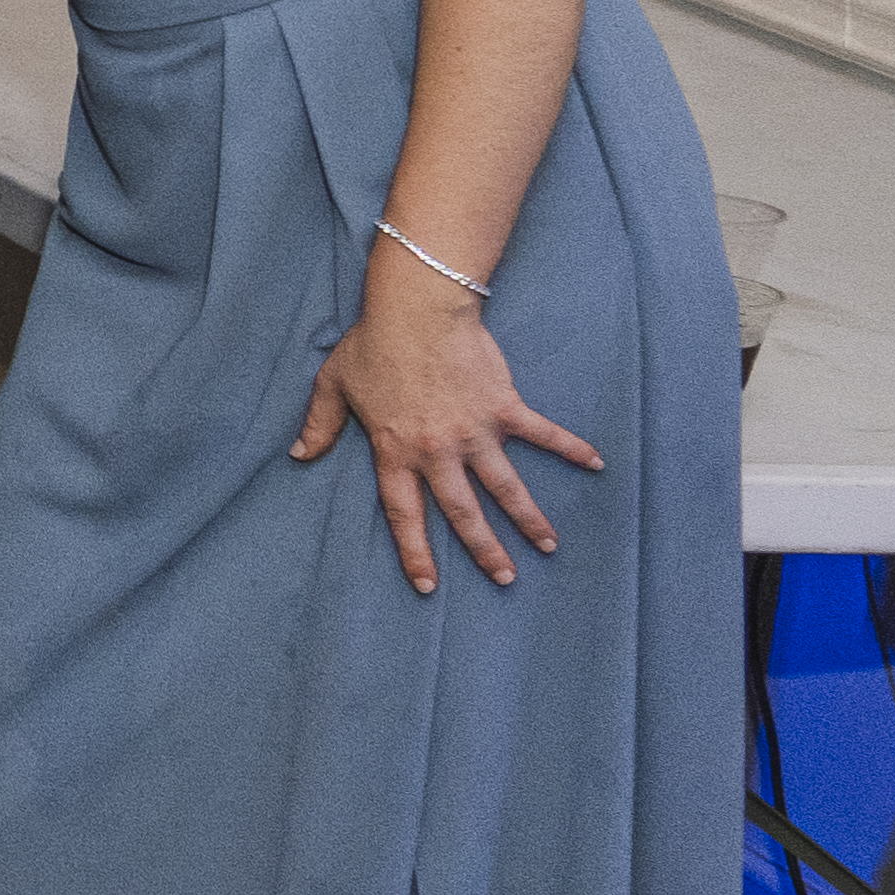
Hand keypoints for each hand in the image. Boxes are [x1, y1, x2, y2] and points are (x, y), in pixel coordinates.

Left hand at [293, 260, 596, 594]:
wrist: (417, 309)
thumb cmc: (372, 344)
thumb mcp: (333, 385)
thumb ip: (318, 425)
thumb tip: (299, 455)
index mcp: (395, 451)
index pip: (404, 513)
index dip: (415, 551)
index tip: (428, 585)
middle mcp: (437, 451)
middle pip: (463, 512)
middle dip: (485, 550)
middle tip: (505, 579)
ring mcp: (474, 431)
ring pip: (506, 486)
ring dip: (528, 518)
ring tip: (548, 545)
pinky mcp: (503, 407)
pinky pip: (542, 434)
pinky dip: (570, 448)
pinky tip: (596, 464)